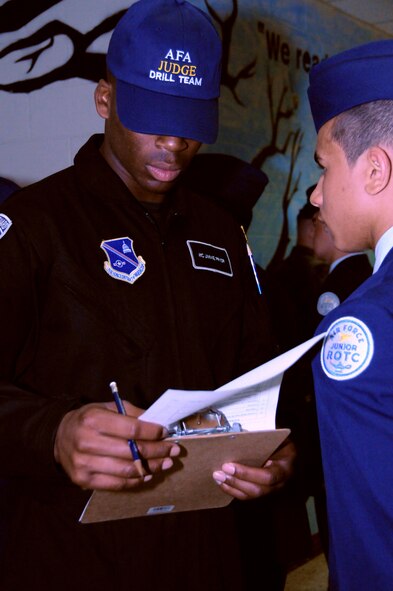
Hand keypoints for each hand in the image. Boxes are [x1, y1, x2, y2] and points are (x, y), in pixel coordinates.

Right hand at [54, 401, 179, 490]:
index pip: (132, 429)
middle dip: (158, 451)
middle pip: (132, 451)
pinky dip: (136, 481)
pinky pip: (117, 484)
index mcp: (94, 420)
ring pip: (127, 470)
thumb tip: (158, 422)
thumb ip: (132, 413)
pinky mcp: (84, 481)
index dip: (152, 432)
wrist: (59, 437)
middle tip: (174, 450)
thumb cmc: (88, 420)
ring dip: (151, 468)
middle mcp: (87, 442)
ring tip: (166, 463)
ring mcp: (84, 464)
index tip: (165, 432)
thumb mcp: (107, 407)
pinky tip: (148, 474)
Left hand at [212, 438, 295, 499]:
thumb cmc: (280, 440)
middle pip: (258, 490)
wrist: (288, 449)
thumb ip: (260, 439)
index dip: (247, 473)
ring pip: (251, 495)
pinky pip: (248, 495)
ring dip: (232, 487)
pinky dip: (233, 490)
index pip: (268, 476)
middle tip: (218, 473)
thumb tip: (235, 438)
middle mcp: (281, 482)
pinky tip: (222, 483)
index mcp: (286, 466)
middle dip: (236, 482)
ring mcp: (273, 489)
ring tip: (217, 477)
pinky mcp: (264, 491)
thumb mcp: (275, 437)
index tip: (228, 466)